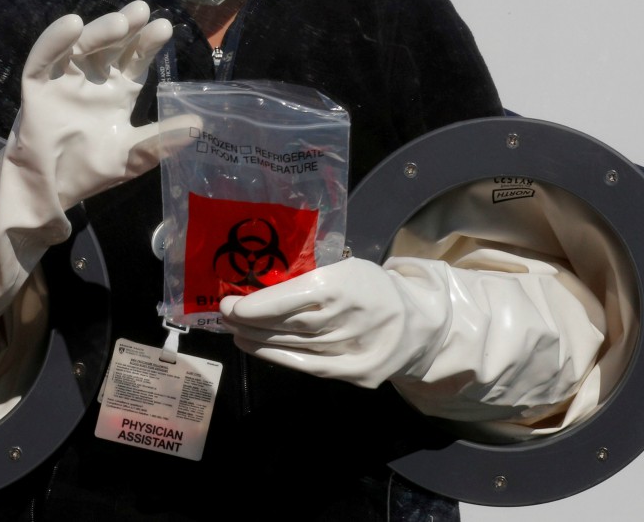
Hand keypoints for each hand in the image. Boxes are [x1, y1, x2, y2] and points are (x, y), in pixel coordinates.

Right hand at [13, 0, 175, 210]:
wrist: (50, 191)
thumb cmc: (89, 171)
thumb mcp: (132, 156)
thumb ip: (160, 141)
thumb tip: (199, 126)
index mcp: (118, 91)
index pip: (135, 60)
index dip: (148, 44)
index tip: (164, 28)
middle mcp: (93, 80)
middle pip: (111, 45)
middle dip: (127, 28)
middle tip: (142, 11)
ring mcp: (64, 81)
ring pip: (81, 46)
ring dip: (99, 32)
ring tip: (119, 23)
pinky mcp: (37, 87)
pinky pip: (43, 59)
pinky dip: (55, 41)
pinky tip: (72, 25)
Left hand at [219, 257, 451, 388]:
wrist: (419, 324)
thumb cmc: (371, 289)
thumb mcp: (347, 268)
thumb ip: (311, 276)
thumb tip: (258, 286)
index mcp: (349, 283)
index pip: (296, 297)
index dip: (260, 304)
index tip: (231, 304)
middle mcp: (352, 318)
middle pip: (291, 324)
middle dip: (251, 321)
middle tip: (224, 315)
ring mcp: (356, 349)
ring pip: (295, 345)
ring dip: (259, 339)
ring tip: (234, 332)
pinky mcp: (358, 373)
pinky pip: (309, 366)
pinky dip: (277, 357)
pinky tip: (254, 348)